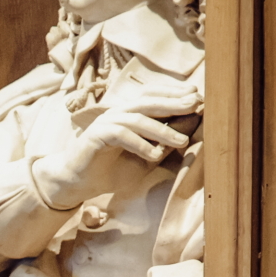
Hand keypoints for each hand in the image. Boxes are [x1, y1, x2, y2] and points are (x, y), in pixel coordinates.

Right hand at [31, 104, 191, 207]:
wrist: (77, 183)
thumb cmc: (111, 170)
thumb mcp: (145, 158)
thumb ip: (164, 143)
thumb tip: (189, 128)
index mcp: (130, 113)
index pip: (154, 95)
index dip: (175, 93)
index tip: (198, 97)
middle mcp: (118, 112)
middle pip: (149, 101)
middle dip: (174, 102)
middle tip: (196, 105)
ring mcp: (106, 122)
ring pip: (137, 118)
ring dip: (162, 130)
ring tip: (182, 141)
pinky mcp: (96, 136)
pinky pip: (121, 135)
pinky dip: (139, 144)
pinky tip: (154, 154)